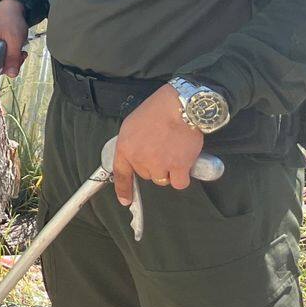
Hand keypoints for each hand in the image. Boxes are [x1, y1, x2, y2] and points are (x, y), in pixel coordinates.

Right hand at [0, 0, 29, 77]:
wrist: (13, 6)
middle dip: (7, 68)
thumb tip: (11, 75)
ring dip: (11, 62)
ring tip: (20, 52)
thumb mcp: (14, 39)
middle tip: (19, 58)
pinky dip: (11, 58)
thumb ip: (12, 58)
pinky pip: (1, 59)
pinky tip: (18, 50)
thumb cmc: (11, 19)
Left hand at [112, 86, 204, 204]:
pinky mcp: (178, 167)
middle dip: (154, 165)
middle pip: (146, 175)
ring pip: (162, 179)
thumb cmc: (157, 110)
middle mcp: (139, 158)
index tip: (125, 200)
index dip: (123, 189)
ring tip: (174, 151)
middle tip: (162, 148)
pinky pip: (179, 183)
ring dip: (169, 170)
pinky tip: (184, 161)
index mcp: (125, 147)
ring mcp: (158, 164)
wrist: (178, 106)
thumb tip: (137, 157)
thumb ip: (132, 144)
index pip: (121, 173)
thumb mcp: (133, 125)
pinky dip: (183, 175)